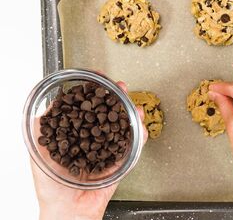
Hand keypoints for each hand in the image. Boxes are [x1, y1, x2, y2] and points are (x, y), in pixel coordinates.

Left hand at [31, 81, 147, 219]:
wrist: (68, 210)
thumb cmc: (52, 186)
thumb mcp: (40, 152)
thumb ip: (41, 130)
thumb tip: (44, 109)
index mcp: (77, 134)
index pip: (86, 106)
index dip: (92, 91)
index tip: (96, 78)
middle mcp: (94, 138)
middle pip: (108, 112)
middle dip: (116, 97)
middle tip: (119, 87)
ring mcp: (109, 148)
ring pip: (124, 125)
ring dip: (131, 112)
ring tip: (133, 104)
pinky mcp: (121, 160)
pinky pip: (134, 145)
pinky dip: (140, 134)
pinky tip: (140, 125)